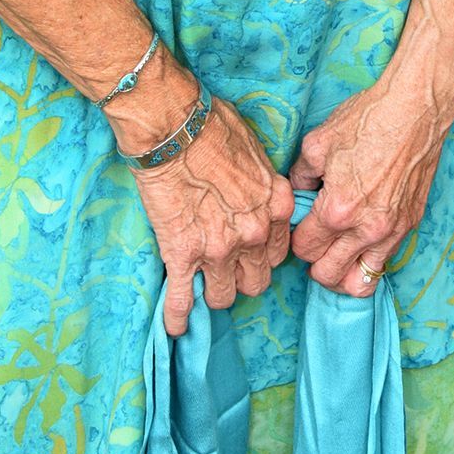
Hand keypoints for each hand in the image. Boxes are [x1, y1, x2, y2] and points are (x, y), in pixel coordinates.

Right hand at [132, 93, 294, 334]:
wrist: (174, 127)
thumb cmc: (215, 127)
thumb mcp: (256, 152)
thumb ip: (263, 185)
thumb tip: (259, 196)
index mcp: (275, 207)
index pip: (278, 253)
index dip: (261, 254)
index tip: (249, 252)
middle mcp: (253, 234)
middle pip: (256, 282)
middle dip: (242, 277)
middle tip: (227, 267)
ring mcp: (218, 249)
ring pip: (222, 297)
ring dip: (212, 292)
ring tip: (202, 283)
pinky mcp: (182, 255)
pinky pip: (181, 300)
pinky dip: (178, 317)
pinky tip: (175, 327)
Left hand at [289, 71, 453, 297]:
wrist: (415, 108)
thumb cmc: (366, 119)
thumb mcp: (318, 142)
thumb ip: (300, 176)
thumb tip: (300, 194)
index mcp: (337, 209)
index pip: (304, 249)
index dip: (297, 237)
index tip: (302, 223)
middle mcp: (365, 229)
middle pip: (327, 274)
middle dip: (315, 261)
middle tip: (316, 238)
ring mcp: (391, 230)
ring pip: (359, 283)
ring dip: (342, 272)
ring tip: (337, 253)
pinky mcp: (410, 224)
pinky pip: (385, 261)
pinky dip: (368, 260)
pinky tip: (361, 240)